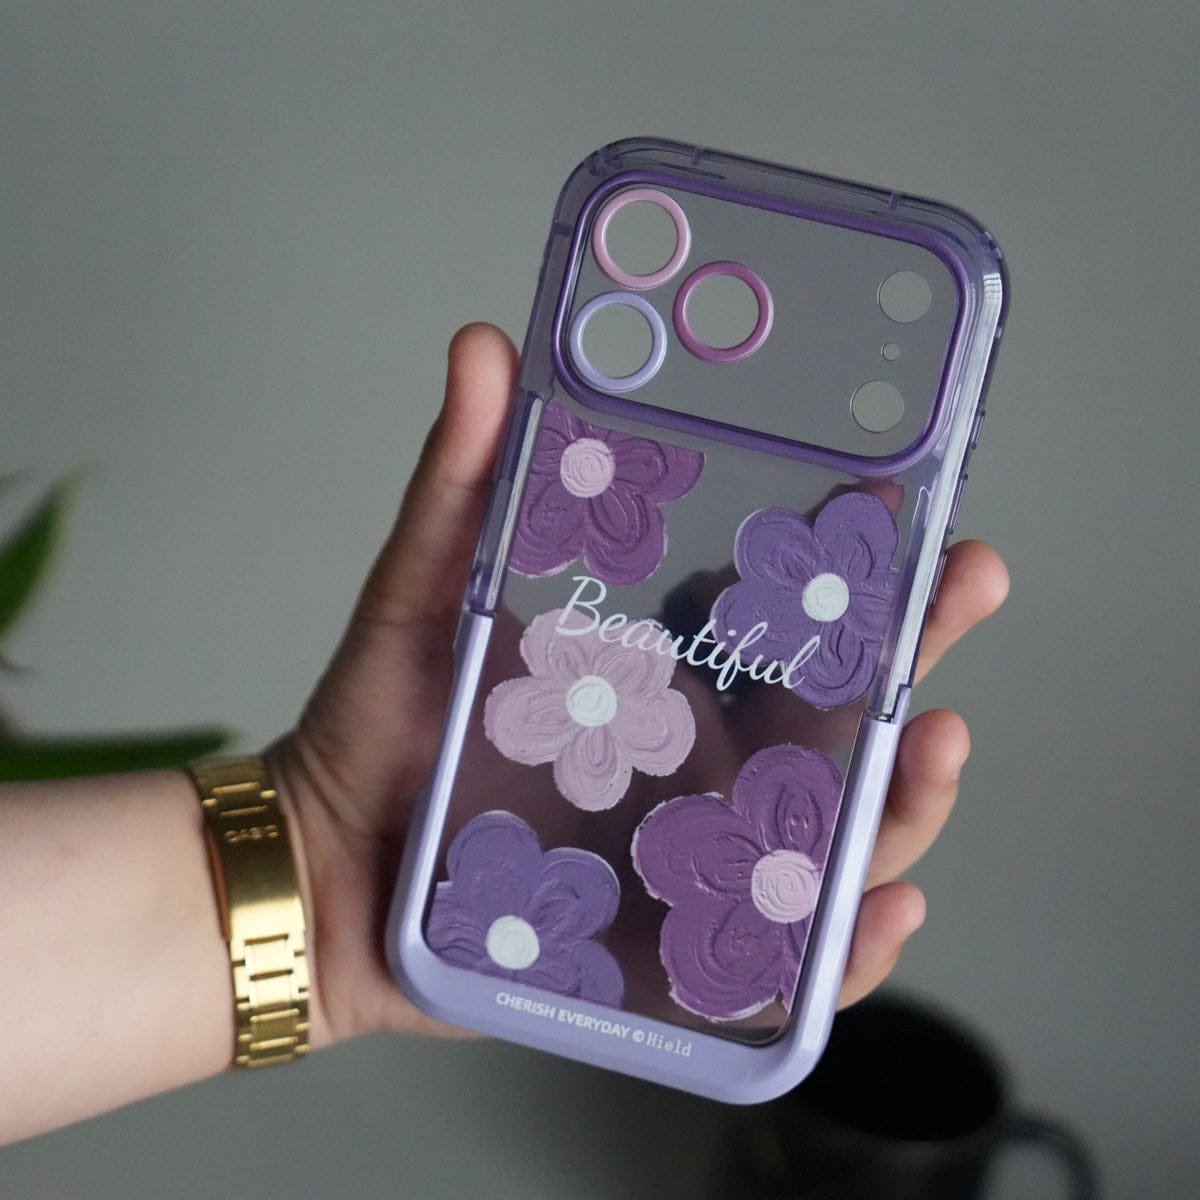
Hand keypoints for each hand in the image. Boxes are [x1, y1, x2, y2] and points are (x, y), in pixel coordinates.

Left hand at [267, 323, 1009, 1046]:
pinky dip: (842, 947)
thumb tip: (484, 345)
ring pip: (835, 838)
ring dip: (906, 799)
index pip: (787, 623)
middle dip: (921, 651)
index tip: (900, 504)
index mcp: (670, 684)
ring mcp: (698, 862)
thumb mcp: (425, 596)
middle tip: (968, 585)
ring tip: (933, 745)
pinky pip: (775, 963)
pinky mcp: (671, 953)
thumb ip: (462, 483)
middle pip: (842, 719)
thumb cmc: (381, 731)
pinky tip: (879, 908)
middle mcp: (702, 769)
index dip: (855, 566)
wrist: (325, 869)